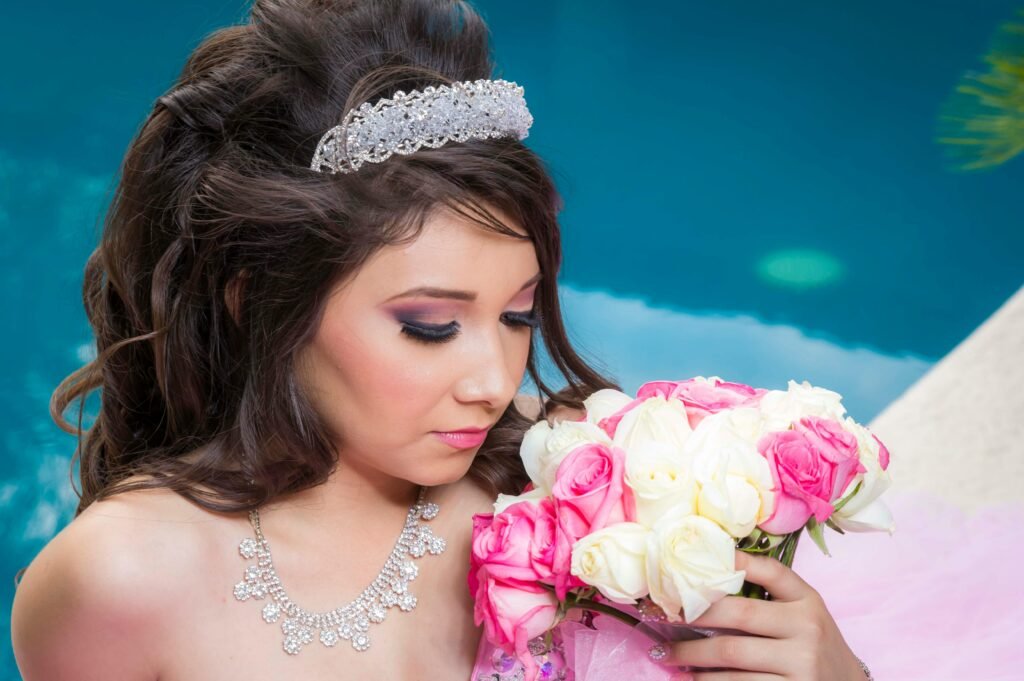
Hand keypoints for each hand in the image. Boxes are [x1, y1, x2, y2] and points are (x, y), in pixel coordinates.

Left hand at [654, 549, 866, 680]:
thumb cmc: (816, 648)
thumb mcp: (806, 616)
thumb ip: (772, 597)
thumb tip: (710, 577)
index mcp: (809, 602)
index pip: (770, 571)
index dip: (734, 562)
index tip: (696, 560)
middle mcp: (806, 629)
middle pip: (738, 614)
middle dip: (693, 613)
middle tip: (663, 615)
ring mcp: (800, 664)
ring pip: (731, 654)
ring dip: (692, 653)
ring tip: (667, 653)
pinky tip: (694, 677)